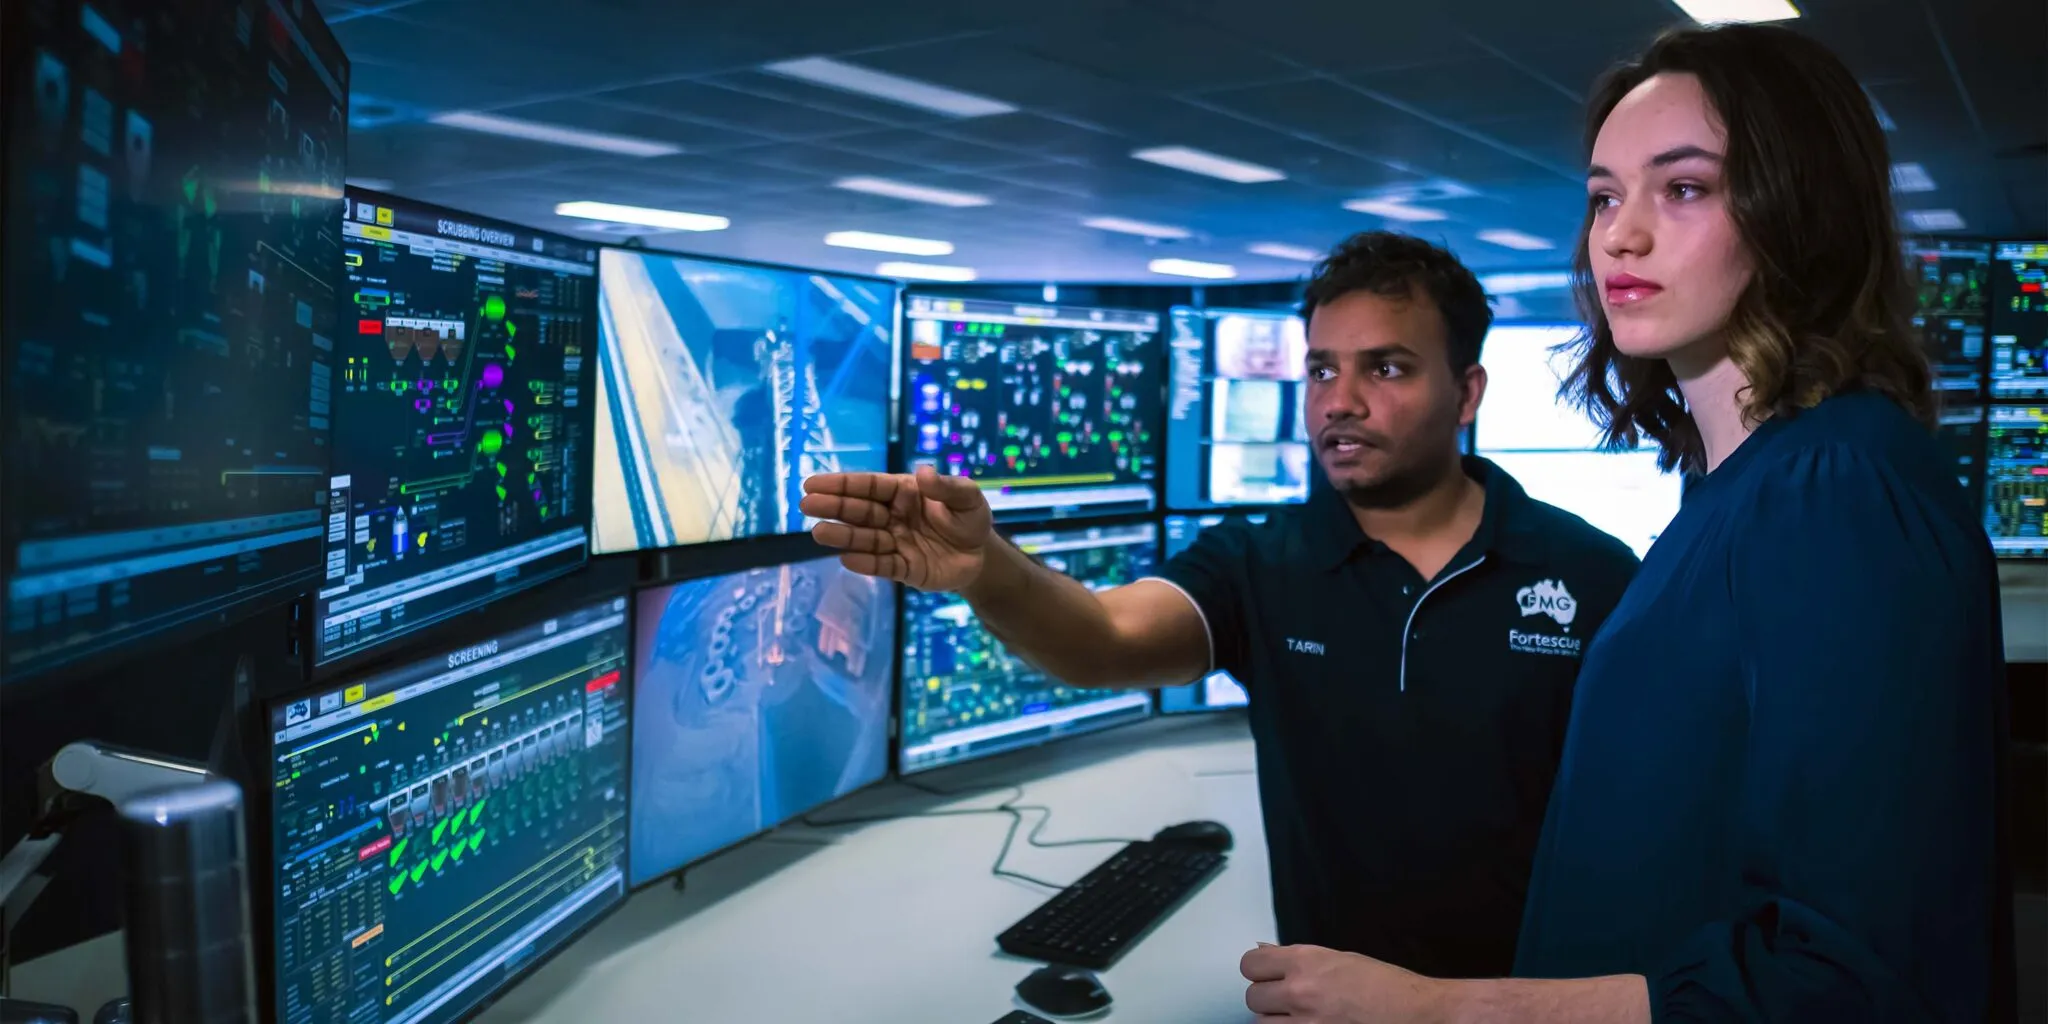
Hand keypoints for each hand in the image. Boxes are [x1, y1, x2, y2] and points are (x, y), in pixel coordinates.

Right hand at [800, 466, 993, 591]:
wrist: (981, 556)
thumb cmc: (969, 519)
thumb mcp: (967, 497)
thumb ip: (947, 487)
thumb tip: (922, 472)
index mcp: (902, 492)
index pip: (868, 486)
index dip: (841, 484)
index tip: (812, 484)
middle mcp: (892, 517)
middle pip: (859, 511)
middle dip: (833, 507)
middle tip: (806, 505)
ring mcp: (895, 543)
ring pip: (865, 539)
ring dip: (842, 536)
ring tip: (819, 533)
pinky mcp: (903, 569)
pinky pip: (882, 565)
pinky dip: (866, 563)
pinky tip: (848, 559)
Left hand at [1242, 944, 1449, 1023]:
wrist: (1417, 1015)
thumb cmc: (1385, 986)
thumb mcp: (1340, 959)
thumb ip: (1298, 958)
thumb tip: (1266, 951)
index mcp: (1306, 962)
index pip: (1250, 964)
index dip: (1259, 969)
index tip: (1267, 974)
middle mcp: (1300, 992)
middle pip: (1252, 997)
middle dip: (1267, 998)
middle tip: (1286, 999)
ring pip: (1261, 1023)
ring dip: (1276, 1020)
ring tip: (1299, 1016)